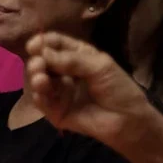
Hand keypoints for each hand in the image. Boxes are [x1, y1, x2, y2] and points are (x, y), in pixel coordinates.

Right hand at [24, 33, 160, 151]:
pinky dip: (39, 96)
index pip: (56, 44)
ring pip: (39, 80)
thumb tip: (42, 52)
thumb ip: (71, 60)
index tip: (34, 45)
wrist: (128, 120)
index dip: (44, 42)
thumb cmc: (119, 88)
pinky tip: (41, 92)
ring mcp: (61, 92)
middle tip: (38, 65)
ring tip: (41, 80)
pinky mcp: (57, 111)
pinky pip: (42, 102)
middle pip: (44, 61)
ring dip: (36, 78)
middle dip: (38, 61)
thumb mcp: (99, 66)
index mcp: (78, 56)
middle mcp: (66, 71)